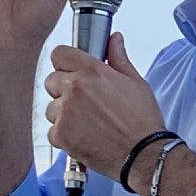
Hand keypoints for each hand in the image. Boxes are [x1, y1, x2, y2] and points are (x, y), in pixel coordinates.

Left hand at [43, 32, 167, 179]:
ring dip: (63, 114)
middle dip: (64, 90)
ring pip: (51, 107)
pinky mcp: (61, 135)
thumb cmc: (142, 122)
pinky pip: (52, 131)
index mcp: (92, 72)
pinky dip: (65, 136)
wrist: (143, 154)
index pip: (60, 54)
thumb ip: (119, 59)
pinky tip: (84, 137)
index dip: (66, 63)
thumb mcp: (136, 83)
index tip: (72, 71)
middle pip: (52, 81)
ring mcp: (65, 112)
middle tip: (84, 103)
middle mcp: (75, 89)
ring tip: (87, 123)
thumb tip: (114, 40)